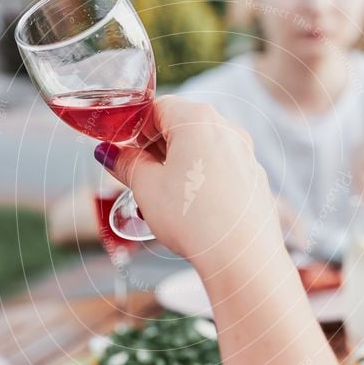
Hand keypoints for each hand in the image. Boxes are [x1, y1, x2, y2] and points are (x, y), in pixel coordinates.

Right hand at [94, 96, 282, 273]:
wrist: (243, 257)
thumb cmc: (194, 218)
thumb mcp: (147, 188)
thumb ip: (126, 164)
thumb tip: (110, 154)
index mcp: (197, 119)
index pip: (157, 107)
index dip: (134, 128)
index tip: (122, 149)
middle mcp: (226, 129)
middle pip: (182, 125)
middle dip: (156, 147)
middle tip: (137, 175)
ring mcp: (244, 154)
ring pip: (203, 148)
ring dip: (178, 164)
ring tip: (162, 196)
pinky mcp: (254, 178)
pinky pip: (221, 168)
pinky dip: (202, 179)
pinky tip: (192, 207)